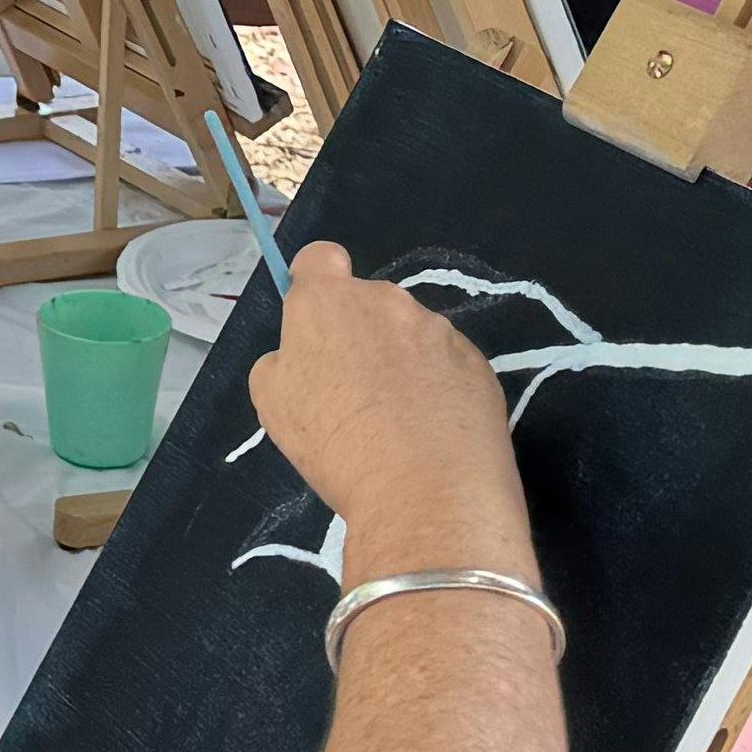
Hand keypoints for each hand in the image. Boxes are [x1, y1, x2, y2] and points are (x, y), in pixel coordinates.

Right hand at [252, 241, 529, 573]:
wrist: (427, 492)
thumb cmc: (335, 445)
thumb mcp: (274, 404)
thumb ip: (284, 361)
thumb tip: (304, 357)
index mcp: (328, 301)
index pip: (319, 258)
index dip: (315, 284)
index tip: (318, 324)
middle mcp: (388, 301)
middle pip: (369, 304)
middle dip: (362, 337)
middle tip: (356, 396)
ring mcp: (439, 330)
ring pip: (412, 336)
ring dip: (403, 364)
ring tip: (401, 426)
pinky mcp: (478, 363)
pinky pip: (449, 365)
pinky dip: (440, 389)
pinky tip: (435, 435)